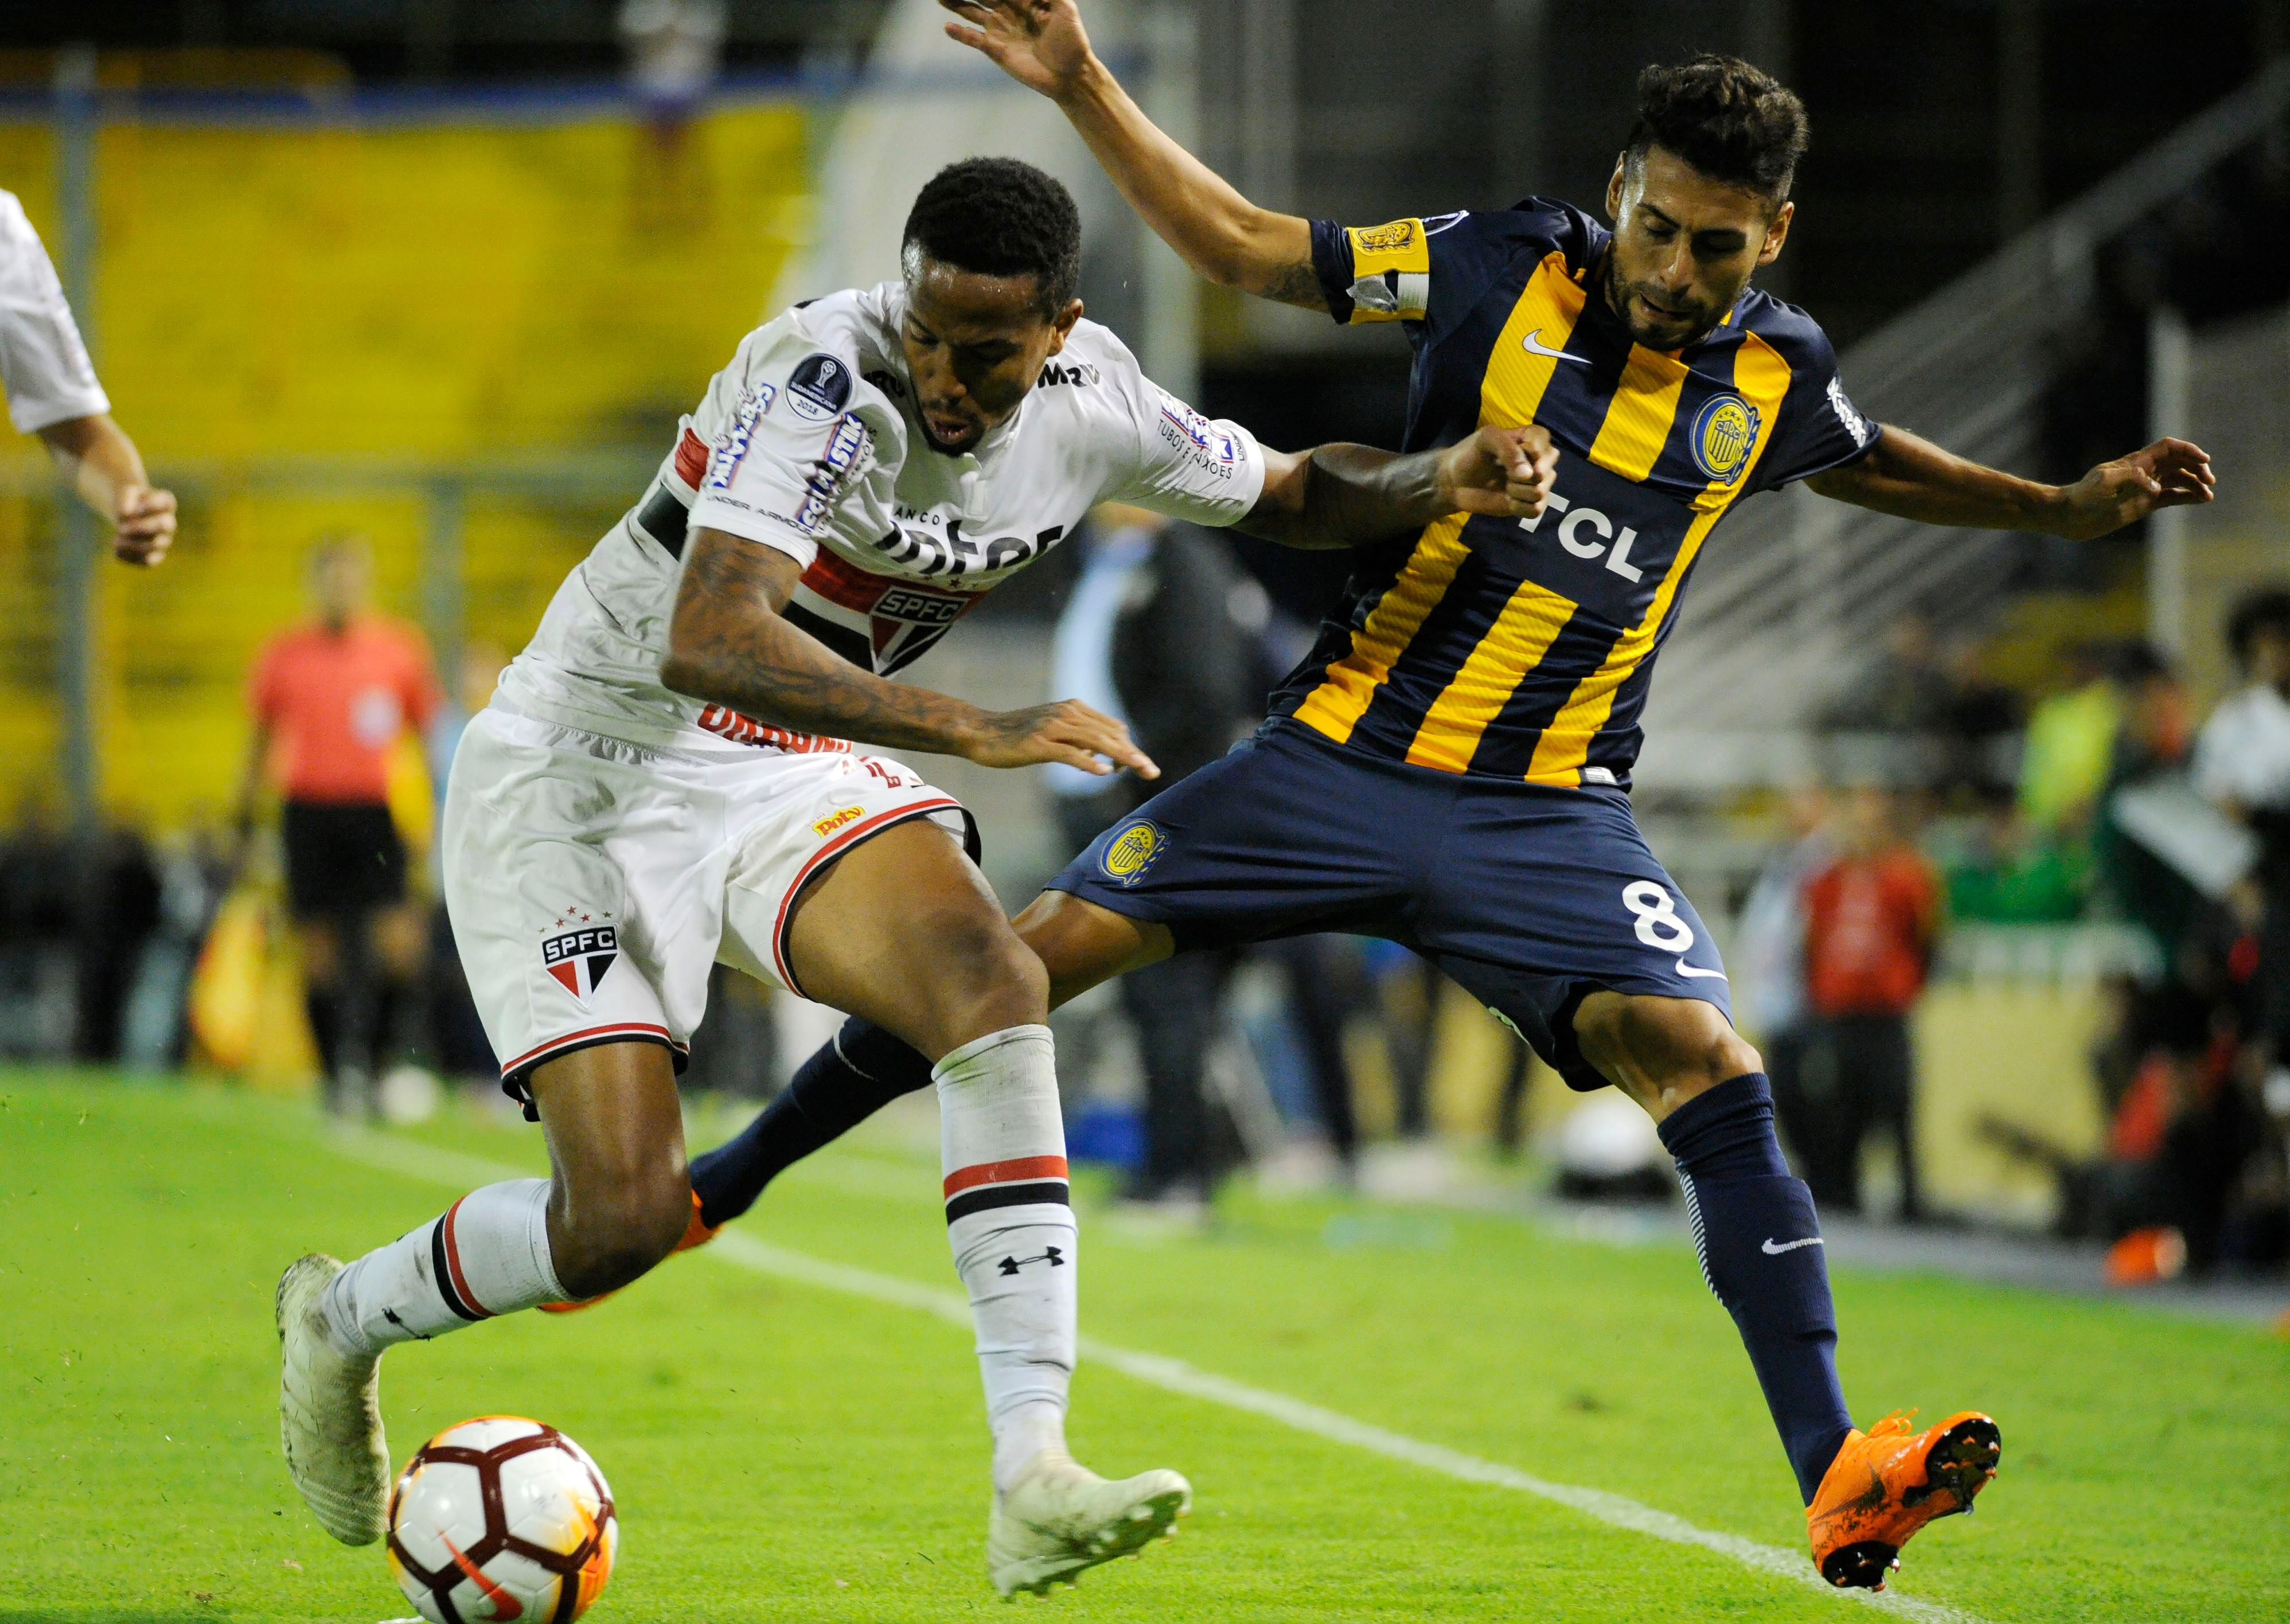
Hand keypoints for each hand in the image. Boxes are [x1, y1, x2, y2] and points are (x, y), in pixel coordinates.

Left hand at [112, 483, 176, 565]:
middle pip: (165, 526)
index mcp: (166, 503)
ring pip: (155, 546)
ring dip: (132, 543)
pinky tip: (117, 548)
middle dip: (141, 528)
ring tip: (116, 539)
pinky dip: (130, 556)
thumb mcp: (124, 492)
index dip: (150, 505)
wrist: (127, 514)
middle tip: (121, 528)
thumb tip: (126, 515)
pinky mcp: (155, 556)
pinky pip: (147, 561)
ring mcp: (164, 541)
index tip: (134, 505)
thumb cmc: (128, 501)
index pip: (166, 503)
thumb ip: (125, 497)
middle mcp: (169, 523)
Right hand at [940, 0, 1094, 99]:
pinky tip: (947, 27)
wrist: (1070, 75)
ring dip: (956, 4)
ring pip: (971, 12)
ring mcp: (1000, 30)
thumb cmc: (1072, 41)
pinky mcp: (995, 50)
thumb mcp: (1065, 8)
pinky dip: (960, 34)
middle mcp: (1008, 11)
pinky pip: (973, 39)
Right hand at [962, 697, 1158, 777]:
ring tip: (1141, 770)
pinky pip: (1070, 753)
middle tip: (1152, 772)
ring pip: (1096, 741)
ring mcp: (1052, 727)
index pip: (1111, 727)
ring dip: (1122, 756)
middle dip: (1134, 754)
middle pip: (1110, 734)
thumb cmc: (1016, 735)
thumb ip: (1079, 739)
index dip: (1129, 747)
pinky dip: (1089, 762)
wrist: (980, 732)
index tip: (1140, 766)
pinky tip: (1105, 772)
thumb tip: (1102, 755)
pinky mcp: (1038, 743)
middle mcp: (1066, 714)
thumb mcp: (1053, 732)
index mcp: (1073, 709)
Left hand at [1437, 425, 1558, 520]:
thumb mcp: (1486, 439)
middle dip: (1519, 475)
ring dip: (1516, 491)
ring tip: (1504, 486)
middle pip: (1545, 471)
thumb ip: (1508, 449)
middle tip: (1504, 472)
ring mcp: (1537, 483)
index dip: (1526, 451)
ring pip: (1540, 492)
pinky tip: (1508, 501)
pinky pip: (1536, 510)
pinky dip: (1518, 507)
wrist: (1456, 481)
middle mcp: (1541, 460)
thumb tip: (1528, 474)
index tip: (1505, 454)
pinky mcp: (1531, 503)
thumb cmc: (1471, 454)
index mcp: (1534, 437)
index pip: (1543, 443)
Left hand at [2051, 436, 2212, 540]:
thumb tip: (2156, 486)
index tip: (2204, 460)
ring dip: (2195, 484)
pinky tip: (2200, 499)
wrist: (2067, 516)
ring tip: (2208, 495)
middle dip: (2196, 467)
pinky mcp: (2142, 504)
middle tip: (2209, 480)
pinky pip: (2170, 497)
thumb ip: (2131, 478)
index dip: (2188, 450)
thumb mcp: (2104, 483)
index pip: (2168, 448)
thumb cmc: (2082, 497)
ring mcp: (2144, 488)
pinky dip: (2187, 497)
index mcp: (2135, 462)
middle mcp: (2143, 472)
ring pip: (2177, 480)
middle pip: (2178, 462)